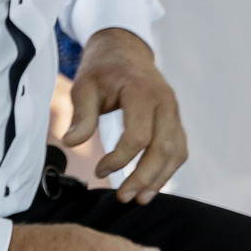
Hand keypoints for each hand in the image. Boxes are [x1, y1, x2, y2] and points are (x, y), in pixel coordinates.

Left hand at [63, 27, 187, 201]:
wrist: (125, 52)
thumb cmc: (102, 70)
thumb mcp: (84, 85)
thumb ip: (81, 114)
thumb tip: (70, 143)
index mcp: (142, 92)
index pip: (139, 135)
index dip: (120, 158)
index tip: (99, 170)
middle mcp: (165, 103)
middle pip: (164, 148)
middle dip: (144, 177)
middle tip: (123, 198)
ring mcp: (174, 112)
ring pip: (176, 152)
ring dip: (159, 179)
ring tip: (139, 198)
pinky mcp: (175, 121)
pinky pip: (179, 149)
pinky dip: (167, 170)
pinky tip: (150, 185)